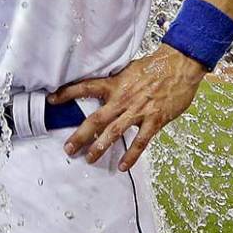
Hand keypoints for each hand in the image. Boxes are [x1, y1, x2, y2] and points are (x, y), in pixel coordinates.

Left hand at [50, 44, 206, 171]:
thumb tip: (105, 89)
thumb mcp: (130, 70)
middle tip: (68, 149)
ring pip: (115, 132)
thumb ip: (117, 82)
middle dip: (81, 135)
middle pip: (96, 119)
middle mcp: (123, 99)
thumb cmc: (156, 67)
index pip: (86, 87)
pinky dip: (132, 155)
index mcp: (116, 84)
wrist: (180, 66)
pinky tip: (123, 166)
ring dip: (101, 147)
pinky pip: (140, 141)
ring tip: (90, 159)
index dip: (67, 93)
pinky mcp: (154, 120)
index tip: (52, 99)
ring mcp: (138, 111)